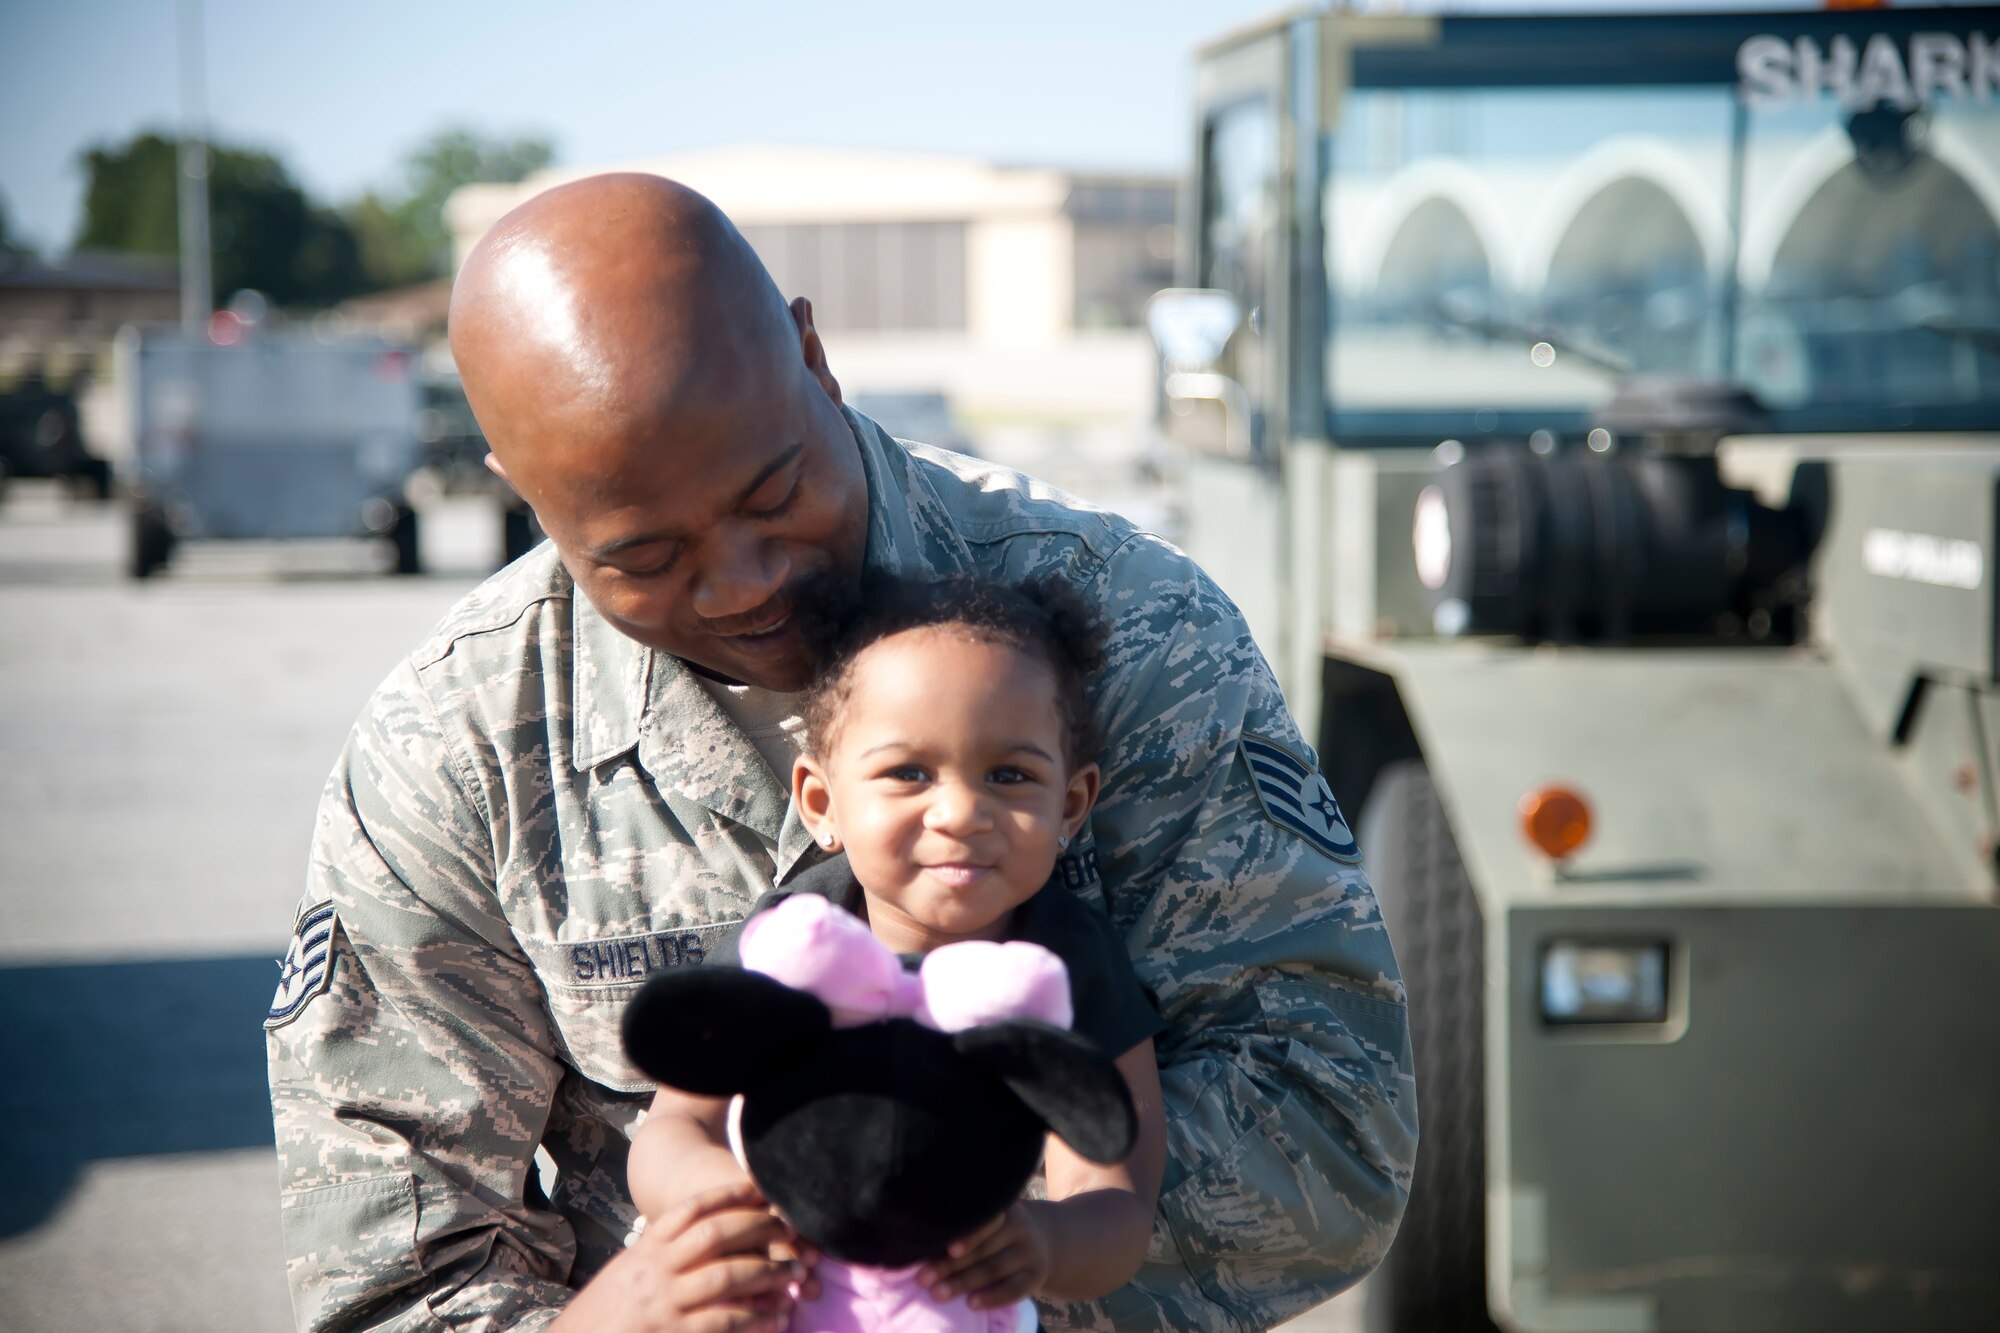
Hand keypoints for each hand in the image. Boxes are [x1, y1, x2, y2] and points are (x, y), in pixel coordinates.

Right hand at [551, 1180, 815, 1332]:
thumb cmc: (613, 1304)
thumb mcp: (634, 1265)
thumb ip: (667, 1249)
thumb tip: (713, 1235)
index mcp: (650, 1245)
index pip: (693, 1209)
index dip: (730, 1196)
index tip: (761, 1190)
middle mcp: (659, 1267)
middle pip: (717, 1235)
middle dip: (759, 1228)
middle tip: (791, 1229)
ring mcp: (666, 1300)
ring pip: (726, 1277)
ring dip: (767, 1272)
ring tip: (795, 1273)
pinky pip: (722, 1322)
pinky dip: (754, 1319)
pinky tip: (776, 1317)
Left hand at [918, 1203, 1050, 1310]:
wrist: (1046, 1240)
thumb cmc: (998, 1229)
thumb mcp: (990, 1215)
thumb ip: (963, 1220)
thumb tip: (918, 1234)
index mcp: (1004, 1207)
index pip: (985, 1219)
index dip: (968, 1234)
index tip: (947, 1247)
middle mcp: (1020, 1227)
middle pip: (982, 1248)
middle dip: (949, 1264)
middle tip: (922, 1278)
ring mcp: (1030, 1252)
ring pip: (994, 1269)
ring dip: (963, 1283)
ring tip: (937, 1294)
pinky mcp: (1036, 1276)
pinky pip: (1014, 1289)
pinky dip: (992, 1297)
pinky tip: (971, 1304)